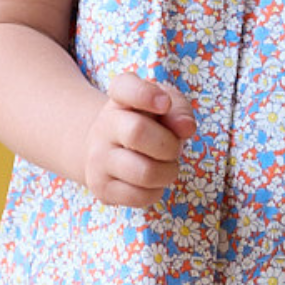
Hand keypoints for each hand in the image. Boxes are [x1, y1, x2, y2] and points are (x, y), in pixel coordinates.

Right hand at [83, 70, 196, 208]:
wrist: (108, 150)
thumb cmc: (147, 125)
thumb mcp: (165, 107)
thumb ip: (179, 109)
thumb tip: (186, 127)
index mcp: (119, 99)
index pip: (124, 88)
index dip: (145, 94)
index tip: (163, 104)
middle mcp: (103, 126)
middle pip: (137, 132)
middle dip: (169, 145)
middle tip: (172, 148)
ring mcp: (98, 159)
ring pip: (144, 172)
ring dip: (168, 172)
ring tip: (165, 166)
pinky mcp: (102, 188)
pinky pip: (140, 196)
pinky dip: (156, 191)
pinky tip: (151, 182)